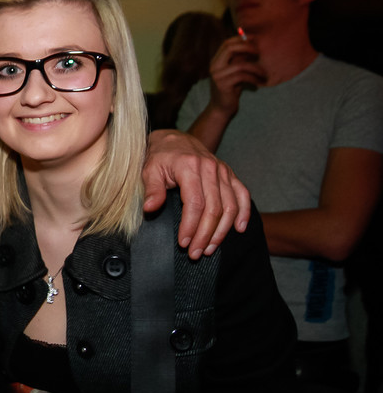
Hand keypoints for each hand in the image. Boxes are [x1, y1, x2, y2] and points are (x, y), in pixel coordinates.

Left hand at [142, 130, 250, 258]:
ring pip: (230, 206)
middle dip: (205, 235)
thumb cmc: (159, 157)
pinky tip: (239, 229)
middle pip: (214, 209)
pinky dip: (244, 213)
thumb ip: (151, 189)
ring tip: (210, 248)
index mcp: (190, 167)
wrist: (173, 140)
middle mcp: (210, 168)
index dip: (190, 226)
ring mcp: (223, 171)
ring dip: (221, 231)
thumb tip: (150, 208)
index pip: (195, 203)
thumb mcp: (149, 170)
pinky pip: (243, 194)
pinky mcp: (230, 174)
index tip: (184, 243)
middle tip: (196, 253)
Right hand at [207, 35, 266, 116]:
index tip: (255, 40)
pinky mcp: (223, 85)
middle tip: (260, 52)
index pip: (227, 43)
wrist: (222, 109)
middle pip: (230, 49)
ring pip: (240, 65)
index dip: (241, 39)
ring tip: (264, 73)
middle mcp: (214, 66)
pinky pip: (242, 76)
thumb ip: (239, 60)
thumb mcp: (235, 72)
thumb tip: (253, 45)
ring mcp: (217, 76)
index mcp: (216, 61)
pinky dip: (254, 78)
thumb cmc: (231, 89)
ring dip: (256, 68)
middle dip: (247, 47)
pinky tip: (260, 82)